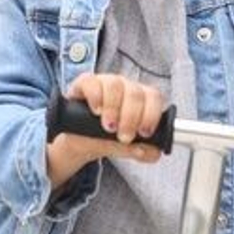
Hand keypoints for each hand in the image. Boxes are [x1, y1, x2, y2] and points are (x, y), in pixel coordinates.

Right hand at [44, 74, 164, 190]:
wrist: (79, 140)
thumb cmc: (105, 138)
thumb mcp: (123, 148)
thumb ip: (141, 151)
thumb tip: (154, 152)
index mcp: (140, 100)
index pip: (154, 97)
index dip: (151, 114)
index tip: (144, 133)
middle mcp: (124, 88)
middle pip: (135, 93)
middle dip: (131, 118)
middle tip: (124, 137)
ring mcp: (105, 82)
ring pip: (115, 84)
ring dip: (113, 108)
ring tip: (108, 127)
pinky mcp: (85, 83)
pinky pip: (92, 82)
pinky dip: (95, 96)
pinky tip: (96, 111)